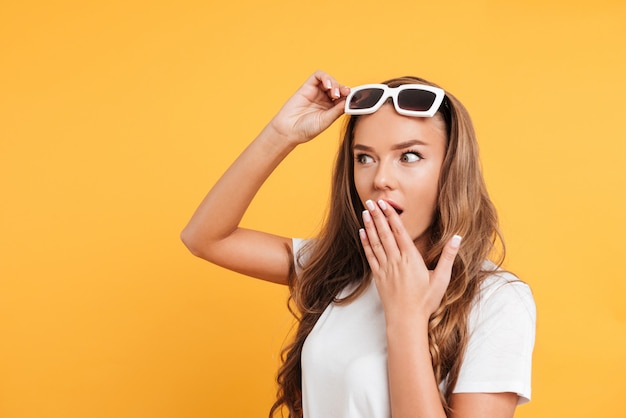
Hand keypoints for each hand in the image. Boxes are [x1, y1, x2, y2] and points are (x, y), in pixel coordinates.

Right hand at [269, 70, 349, 144]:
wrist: (289, 131)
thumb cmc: (307, 129)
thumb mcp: (326, 120)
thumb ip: (338, 110)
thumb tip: (351, 101)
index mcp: (332, 109)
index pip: (344, 98)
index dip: (350, 96)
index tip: (354, 98)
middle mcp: (325, 99)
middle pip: (338, 88)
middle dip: (343, 90)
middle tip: (344, 94)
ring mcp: (316, 92)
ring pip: (330, 81)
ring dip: (335, 84)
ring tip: (334, 93)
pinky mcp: (307, 87)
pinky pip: (318, 76)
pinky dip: (325, 77)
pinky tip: (328, 85)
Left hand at [359, 199, 461, 322]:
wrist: (406, 320)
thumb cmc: (425, 301)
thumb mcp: (441, 279)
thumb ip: (448, 257)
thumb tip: (457, 238)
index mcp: (411, 259)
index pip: (399, 232)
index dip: (392, 216)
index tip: (386, 203)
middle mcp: (396, 261)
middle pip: (385, 233)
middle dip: (378, 215)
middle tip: (371, 201)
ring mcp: (385, 268)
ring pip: (375, 242)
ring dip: (370, 226)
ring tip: (365, 212)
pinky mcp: (378, 277)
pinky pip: (370, 256)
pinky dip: (366, 243)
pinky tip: (362, 233)